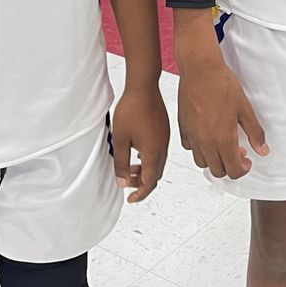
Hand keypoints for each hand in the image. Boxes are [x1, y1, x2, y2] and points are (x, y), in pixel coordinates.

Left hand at [111, 85, 169, 202]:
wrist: (144, 87)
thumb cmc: (132, 110)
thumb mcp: (120, 140)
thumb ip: (121, 163)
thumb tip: (122, 182)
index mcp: (153, 153)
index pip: (149, 183)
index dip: (140, 194)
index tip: (131, 199)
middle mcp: (162, 148)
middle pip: (155, 176)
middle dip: (142, 183)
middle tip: (127, 182)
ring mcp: (165, 139)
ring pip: (157, 164)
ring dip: (145, 171)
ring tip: (130, 168)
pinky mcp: (164, 131)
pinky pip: (159, 153)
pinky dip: (149, 160)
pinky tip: (138, 153)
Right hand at [175, 16, 267, 178]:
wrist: (200, 69)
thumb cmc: (221, 84)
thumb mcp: (245, 108)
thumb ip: (254, 132)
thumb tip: (262, 150)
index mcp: (223, 138)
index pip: (233, 170)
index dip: (243, 170)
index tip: (247, 161)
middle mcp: (205, 141)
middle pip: (217, 171)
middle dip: (230, 167)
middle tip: (238, 152)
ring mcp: (192, 135)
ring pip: (202, 162)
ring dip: (214, 160)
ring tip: (222, 145)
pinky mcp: (183, 126)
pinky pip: (189, 147)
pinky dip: (199, 148)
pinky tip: (207, 136)